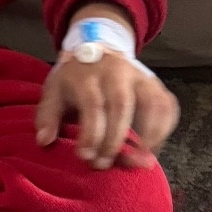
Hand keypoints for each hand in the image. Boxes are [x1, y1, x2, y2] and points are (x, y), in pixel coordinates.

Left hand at [36, 52, 179, 168]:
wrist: (99, 47)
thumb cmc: (75, 79)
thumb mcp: (54, 91)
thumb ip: (47, 116)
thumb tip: (44, 141)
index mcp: (88, 75)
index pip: (92, 104)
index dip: (90, 133)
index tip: (85, 156)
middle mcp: (117, 73)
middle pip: (121, 105)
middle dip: (115, 139)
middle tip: (104, 164)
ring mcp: (140, 77)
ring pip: (151, 103)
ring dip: (148, 134)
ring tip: (139, 161)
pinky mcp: (156, 85)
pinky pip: (167, 105)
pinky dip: (165, 128)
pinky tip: (153, 149)